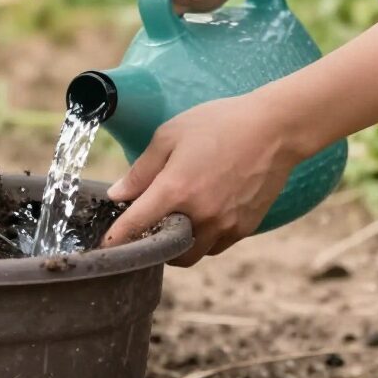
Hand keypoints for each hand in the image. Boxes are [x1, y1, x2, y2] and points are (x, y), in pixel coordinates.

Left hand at [100, 87, 305, 265]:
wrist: (274, 129)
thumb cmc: (218, 124)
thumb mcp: (170, 135)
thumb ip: (141, 169)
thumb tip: (118, 194)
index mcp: (175, 189)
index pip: (134, 225)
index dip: (115, 240)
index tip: (104, 249)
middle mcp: (199, 214)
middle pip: (164, 251)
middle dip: (151, 245)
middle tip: (146, 230)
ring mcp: (224, 224)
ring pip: (192, 254)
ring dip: (178, 246)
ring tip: (174, 223)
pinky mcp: (244, 228)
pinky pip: (216, 246)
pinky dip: (204, 239)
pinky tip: (203, 216)